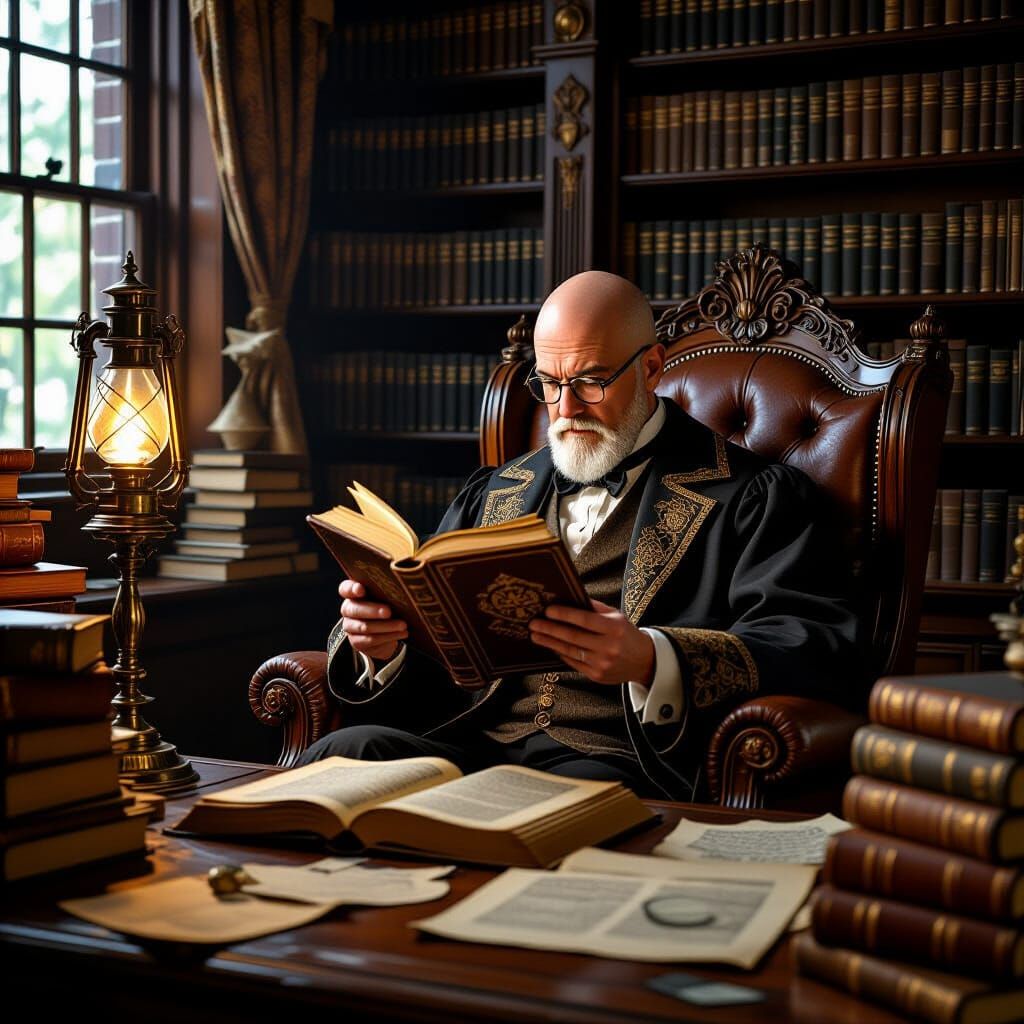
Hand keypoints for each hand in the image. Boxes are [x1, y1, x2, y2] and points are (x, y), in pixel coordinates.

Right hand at [338, 579, 407, 660]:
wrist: (384, 633)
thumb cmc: (385, 607)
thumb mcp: (385, 598)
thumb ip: (386, 592)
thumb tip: (403, 591)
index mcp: (352, 594)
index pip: (345, 589)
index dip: (351, 589)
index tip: (361, 589)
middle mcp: (348, 610)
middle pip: (355, 609)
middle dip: (373, 610)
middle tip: (389, 612)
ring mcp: (350, 627)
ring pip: (365, 627)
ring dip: (386, 626)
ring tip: (403, 625)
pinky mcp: (357, 642)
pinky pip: (371, 640)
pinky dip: (388, 637)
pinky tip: (401, 634)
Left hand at [528, 599, 654, 685]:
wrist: (643, 660)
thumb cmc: (625, 633)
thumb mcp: (615, 616)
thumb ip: (594, 607)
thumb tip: (569, 597)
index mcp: (615, 628)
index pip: (585, 620)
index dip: (564, 615)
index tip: (548, 610)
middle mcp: (609, 647)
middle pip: (574, 637)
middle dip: (551, 629)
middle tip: (534, 623)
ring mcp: (602, 663)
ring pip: (570, 651)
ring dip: (550, 642)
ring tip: (536, 635)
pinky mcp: (597, 675)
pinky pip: (574, 663)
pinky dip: (560, 653)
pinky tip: (550, 645)